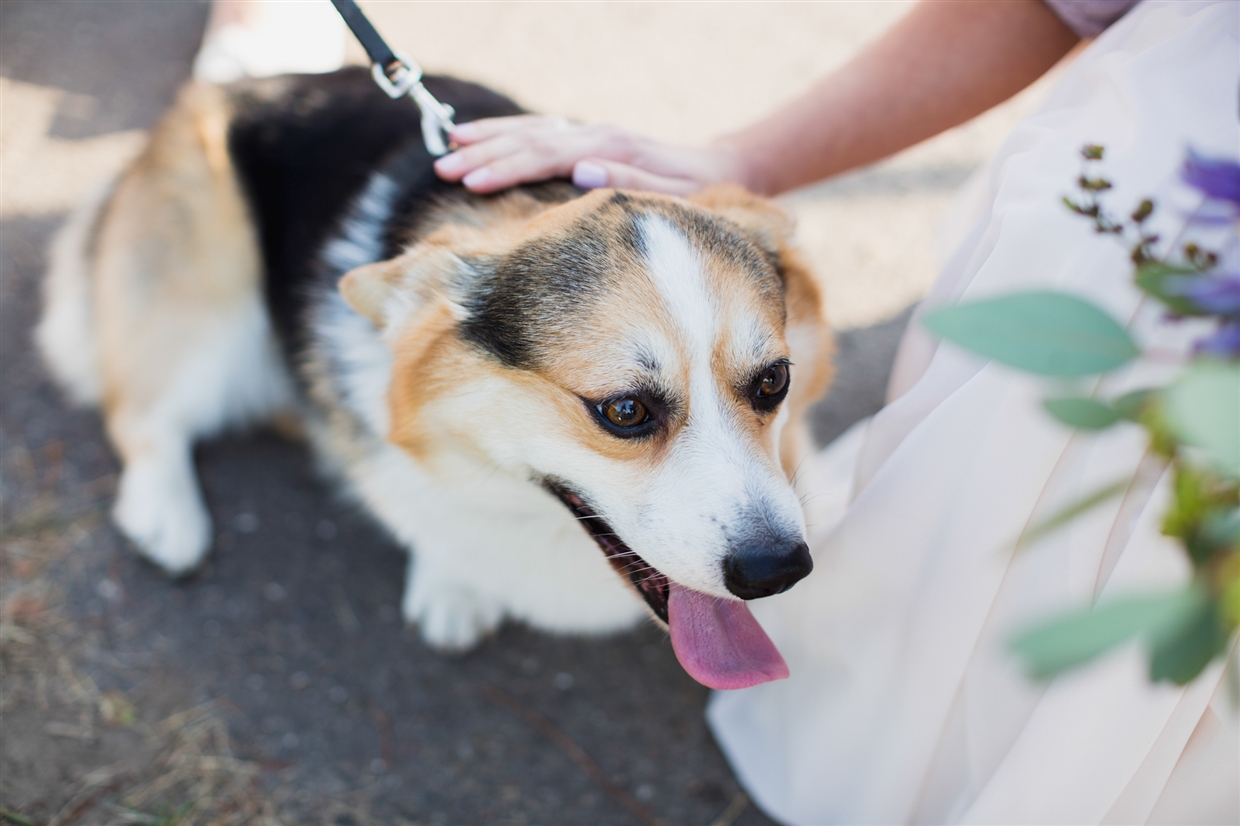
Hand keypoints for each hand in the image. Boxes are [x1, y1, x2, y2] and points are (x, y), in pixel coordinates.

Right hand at [434, 115, 748, 195]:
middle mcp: (595, 135)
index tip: (473, 182)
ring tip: (449, 149)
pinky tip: (481, 138)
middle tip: (444, 169)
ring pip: (530, 130)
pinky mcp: (587, 139)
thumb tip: (581, 170)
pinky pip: (540, 132)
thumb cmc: (696, 192)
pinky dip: (508, 133)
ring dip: (488, 139)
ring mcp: (590, 134)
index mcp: (610, 149)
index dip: (507, 168)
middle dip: (484, 155)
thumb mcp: (673, 195)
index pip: (547, 156)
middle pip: (529, 140)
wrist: (719, 169)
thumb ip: (628, 182)